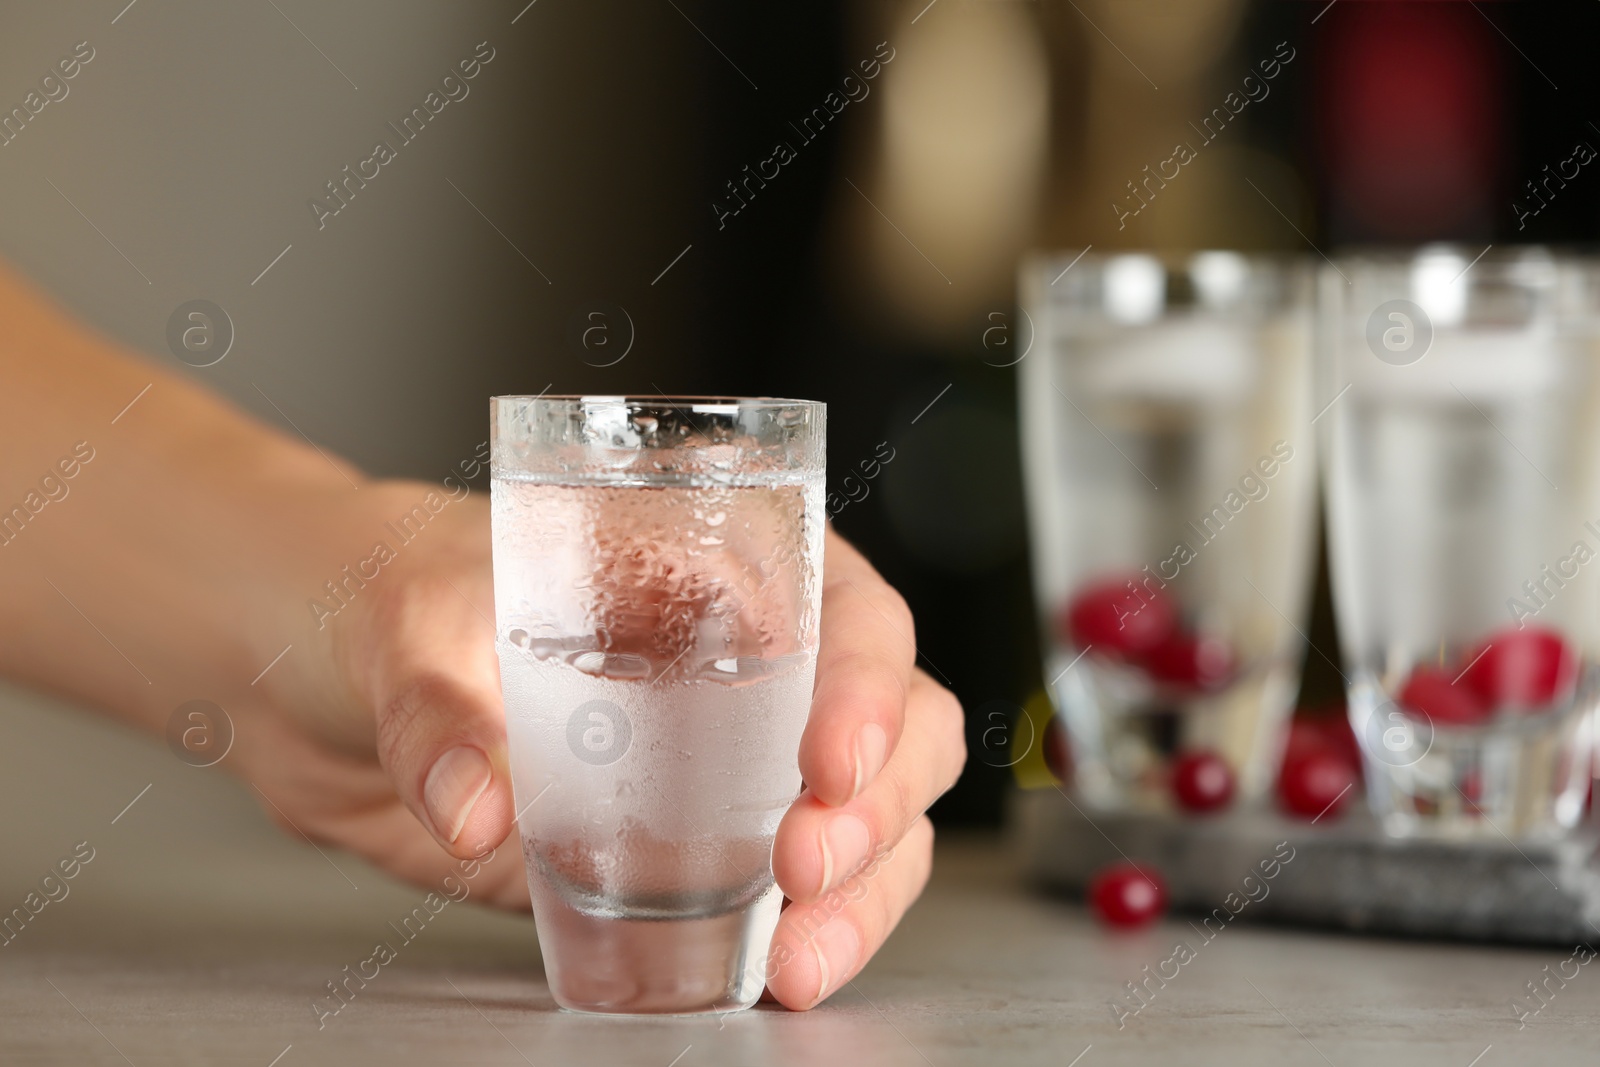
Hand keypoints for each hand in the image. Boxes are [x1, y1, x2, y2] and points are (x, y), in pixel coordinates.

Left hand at [243, 483, 965, 1008]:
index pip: (846, 609)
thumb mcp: (400, 622)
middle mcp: (743, 665)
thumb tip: (473, 805)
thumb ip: (432, 708)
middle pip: (897, 721)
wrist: (312, 670)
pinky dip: (813, 932)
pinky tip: (781, 968)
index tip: (828, 760)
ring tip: (804, 951)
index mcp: (707, 569)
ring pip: (870, 816)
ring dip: (866, 885)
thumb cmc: (379, 588)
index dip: (867, 682)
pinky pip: (790, 890)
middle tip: (806, 863)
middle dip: (880, 801)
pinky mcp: (684, 846)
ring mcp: (725, 763)